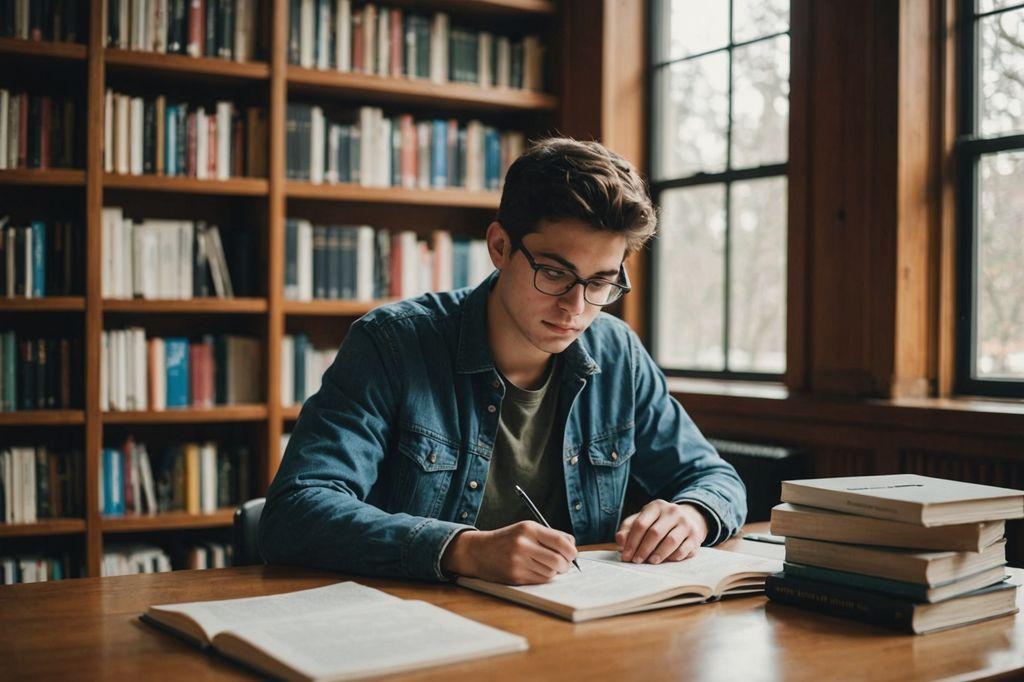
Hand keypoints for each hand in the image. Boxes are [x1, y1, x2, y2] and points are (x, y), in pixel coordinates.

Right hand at [441, 521, 577, 584]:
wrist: (479, 551)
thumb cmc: (507, 539)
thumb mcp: (526, 529)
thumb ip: (549, 535)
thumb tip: (572, 545)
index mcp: (529, 529)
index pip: (560, 542)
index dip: (571, 551)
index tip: (572, 554)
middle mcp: (523, 544)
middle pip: (558, 560)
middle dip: (566, 565)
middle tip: (564, 564)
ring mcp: (519, 562)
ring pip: (551, 572)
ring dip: (553, 571)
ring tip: (545, 565)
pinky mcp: (515, 576)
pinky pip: (541, 580)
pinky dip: (544, 577)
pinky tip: (536, 570)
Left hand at [615, 500, 707, 563]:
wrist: (689, 518)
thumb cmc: (660, 522)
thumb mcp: (644, 520)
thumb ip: (629, 529)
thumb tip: (619, 540)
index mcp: (656, 506)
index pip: (640, 524)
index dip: (631, 542)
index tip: (626, 556)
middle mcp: (672, 511)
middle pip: (654, 533)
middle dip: (643, 550)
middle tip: (636, 561)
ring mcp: (685, 523)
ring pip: (670, 541)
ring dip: (659, 554)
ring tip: (651, 562)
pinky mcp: (695, 535)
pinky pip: (684, 549)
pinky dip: (674, 557)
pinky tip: (667, 560)